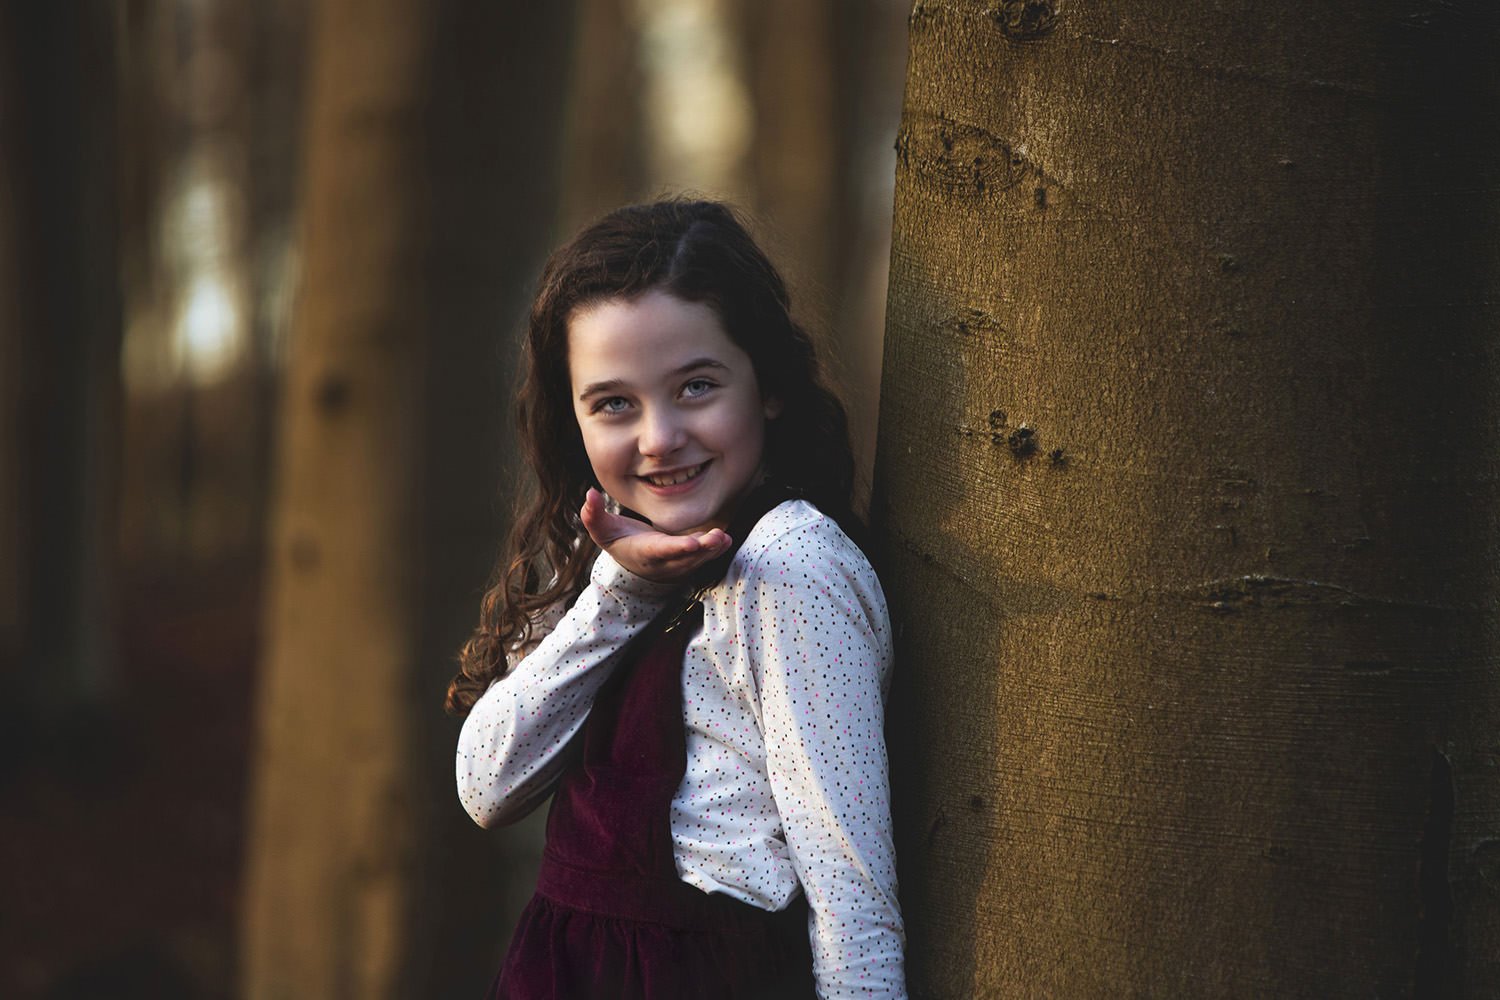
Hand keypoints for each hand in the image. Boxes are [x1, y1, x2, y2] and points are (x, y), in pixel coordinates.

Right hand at [580, 488, 730, 583]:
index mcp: (644, 553)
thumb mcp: (602, 530)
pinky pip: (703, 558)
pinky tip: (726, 540)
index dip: (676, 548)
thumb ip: (593, 515)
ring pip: (697, 560)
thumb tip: (589, 494)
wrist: (632, 565)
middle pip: (684, 557)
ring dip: (712, 550)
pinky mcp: (688, 562)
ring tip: (724, 538)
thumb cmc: (619, 542)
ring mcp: (677, 565)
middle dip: (701, 549)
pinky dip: (715, 550)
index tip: (692, 544)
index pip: (661, 550)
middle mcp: (663, 562)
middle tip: (718, 537)